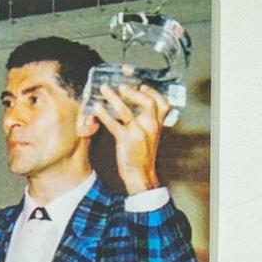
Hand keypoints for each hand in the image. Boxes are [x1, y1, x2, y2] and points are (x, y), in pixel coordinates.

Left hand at [92, 77, 168, 194]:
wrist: (141, 175)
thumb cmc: (142, 156)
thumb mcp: (150, 137)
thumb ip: (146, 122)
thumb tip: (131, 106)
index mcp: (158, 125)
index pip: (163, 104)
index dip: (153, 92)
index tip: (142, 85)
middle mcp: (151, 127)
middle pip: (148, 102)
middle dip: (133, 92)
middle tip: (121, 86)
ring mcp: (139, 133)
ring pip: (126, 110)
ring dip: (113, 98)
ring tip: (104, 89)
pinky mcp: (126, 140)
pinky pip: (114, 123)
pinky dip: (104, 114)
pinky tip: (97, 109)